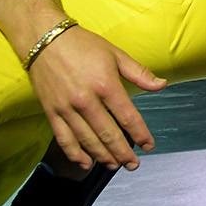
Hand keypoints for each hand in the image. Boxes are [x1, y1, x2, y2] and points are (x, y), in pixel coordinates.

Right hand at [27, 25, 166, 171]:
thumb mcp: (116, 54)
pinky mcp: (51, 112)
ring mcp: (66, 108)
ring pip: (87, 140)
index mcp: (106, 84)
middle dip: (123, 152)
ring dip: (102, 156)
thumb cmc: (83, 45)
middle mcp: (86, 100)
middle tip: (133, 164)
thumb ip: (139, 73)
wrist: (44, 39)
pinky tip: (85, 163)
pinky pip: (64, 138)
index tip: (149, 145)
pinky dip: (75, 154)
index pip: (128, 116)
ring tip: (114, 166)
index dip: (141, 134)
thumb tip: (161, 85)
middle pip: (108, 133)